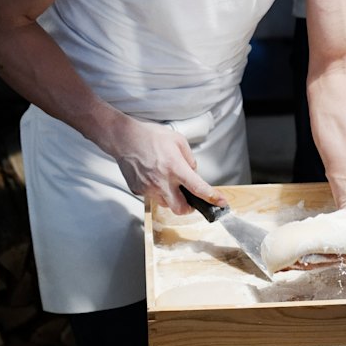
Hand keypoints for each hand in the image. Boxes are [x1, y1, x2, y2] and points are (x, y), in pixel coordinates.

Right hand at [113, 117, 227, 214]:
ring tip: (167, 182)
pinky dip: (156, 191)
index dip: (212, 197)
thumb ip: (189, 158)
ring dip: (171, 198)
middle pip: (181, 209)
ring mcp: (149, 188)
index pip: (198, 188)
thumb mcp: (177, 140)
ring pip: (165, 204)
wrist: (124, 138)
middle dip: (188, 208)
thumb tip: (193, 170)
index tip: (221, 202)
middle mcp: (162, 181)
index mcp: (175, 167)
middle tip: (190, 200)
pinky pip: (151, 196)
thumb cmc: (149, 136)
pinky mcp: (138, 190)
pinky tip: (153, 177)